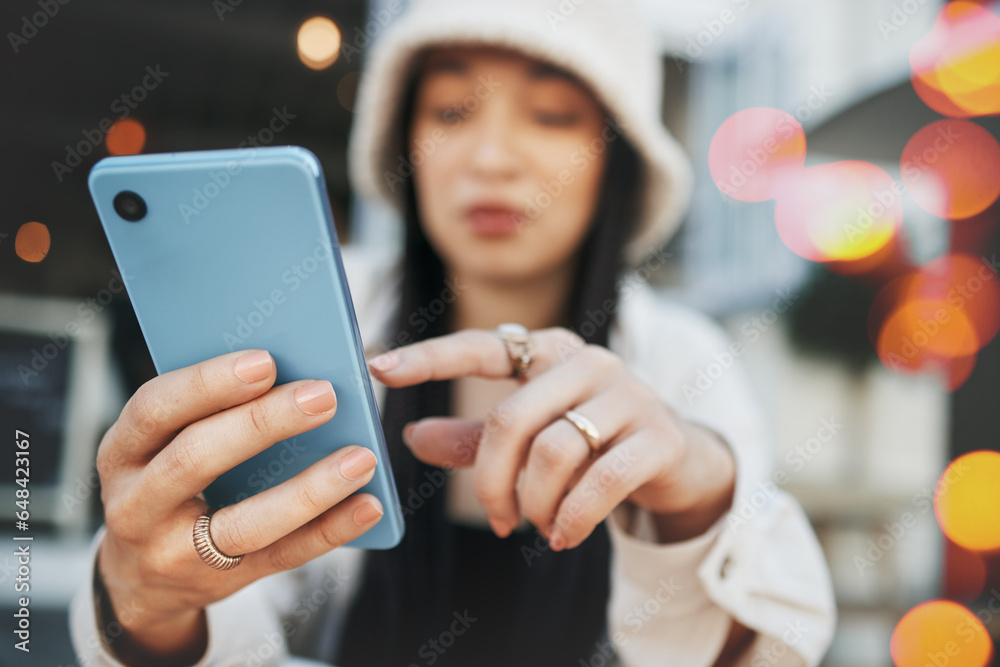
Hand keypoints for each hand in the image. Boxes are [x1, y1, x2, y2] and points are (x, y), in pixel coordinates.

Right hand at [95, 349, 383, 664]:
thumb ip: (208, 410)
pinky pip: (282, 556)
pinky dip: (330, 530)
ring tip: (361, 457)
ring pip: (245, 523)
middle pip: (196, 459)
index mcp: (122, 452)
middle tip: (324, 395)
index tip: (265, 361)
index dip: (207, 384)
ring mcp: (175, 552)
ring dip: (309, 489)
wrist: (140, 578)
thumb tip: (295, 367)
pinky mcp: (220, 583)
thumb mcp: (162, 445)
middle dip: (263, 424)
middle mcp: (137, 504)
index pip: (154, 409)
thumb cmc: (168, 481)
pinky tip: (368, 504)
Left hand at [368, 327, 735, 549]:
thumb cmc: (591, 442)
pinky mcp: (659, 436)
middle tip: (498, 519)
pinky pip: (599, 482)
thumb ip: (474, 438)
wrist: (678, 460)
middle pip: (511, 419)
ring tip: (537, 525)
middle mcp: (588, 360)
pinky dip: (572, 518)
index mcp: (548, 351)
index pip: (481, 347)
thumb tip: (411, 437)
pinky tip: (563, 536)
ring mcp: (629, 394)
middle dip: (491, 481)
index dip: (430, 358)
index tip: (378, 368)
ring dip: (534, 504)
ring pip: (553, 452)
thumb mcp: (531, 437)